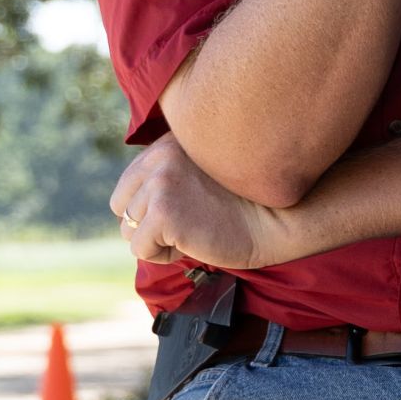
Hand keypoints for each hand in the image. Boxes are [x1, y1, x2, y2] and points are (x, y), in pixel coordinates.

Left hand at [114, 139, 299, 271]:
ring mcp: (161, 185)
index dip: (152, 207)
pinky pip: (140, 249)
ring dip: (158, 240)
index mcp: (169, 144)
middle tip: (188, 224)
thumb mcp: (201, 172)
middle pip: (123, 207)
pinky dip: (163, 255)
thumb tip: (131, 205)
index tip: (187, 209)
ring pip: (129, 230)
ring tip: (194, 231)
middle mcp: (160, 158)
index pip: (130, 184)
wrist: (277, 220)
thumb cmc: (245, 203)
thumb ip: (169, 173)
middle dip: (148, 224)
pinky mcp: (164, 214)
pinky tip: (193, 243)